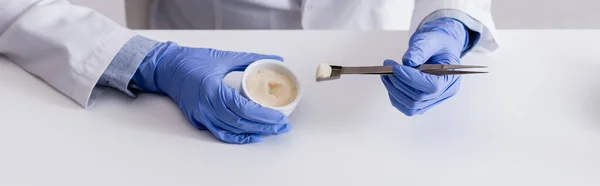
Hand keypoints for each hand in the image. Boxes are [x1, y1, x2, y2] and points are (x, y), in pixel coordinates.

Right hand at [132, 42, 289, 143]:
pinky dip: (237, 137)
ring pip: (231, 130)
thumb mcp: (224, 56)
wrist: (167, 67)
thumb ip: (251, 58)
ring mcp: (200, 115)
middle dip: (264, 126)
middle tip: (282, 126)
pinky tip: (252, 136)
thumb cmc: (192, 60)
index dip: (263, 115)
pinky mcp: (198, 120)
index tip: (279, 117)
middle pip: (240, 122)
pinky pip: (220, 133)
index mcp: (212, 88)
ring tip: (272, 131)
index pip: (243, 107)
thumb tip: (276, 58)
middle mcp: (205, 105)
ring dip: (254, 132)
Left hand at [381, 18, 470, 115]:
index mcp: (451, 78)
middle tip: (388, 67)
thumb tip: (408, 61)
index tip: (396, 68)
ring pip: (411, 105)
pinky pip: (407, 107)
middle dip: (399, 82)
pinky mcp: (422, 103)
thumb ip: (421, 49)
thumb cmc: (436, 44)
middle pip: (418, 97)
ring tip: (386, 73)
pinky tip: (390, 83)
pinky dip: (395, 96)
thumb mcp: (430, 40)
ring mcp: (433, 100)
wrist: (437, 48)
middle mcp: (444, 93)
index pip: (432, 86)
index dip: (412, 79)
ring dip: (394, 90)